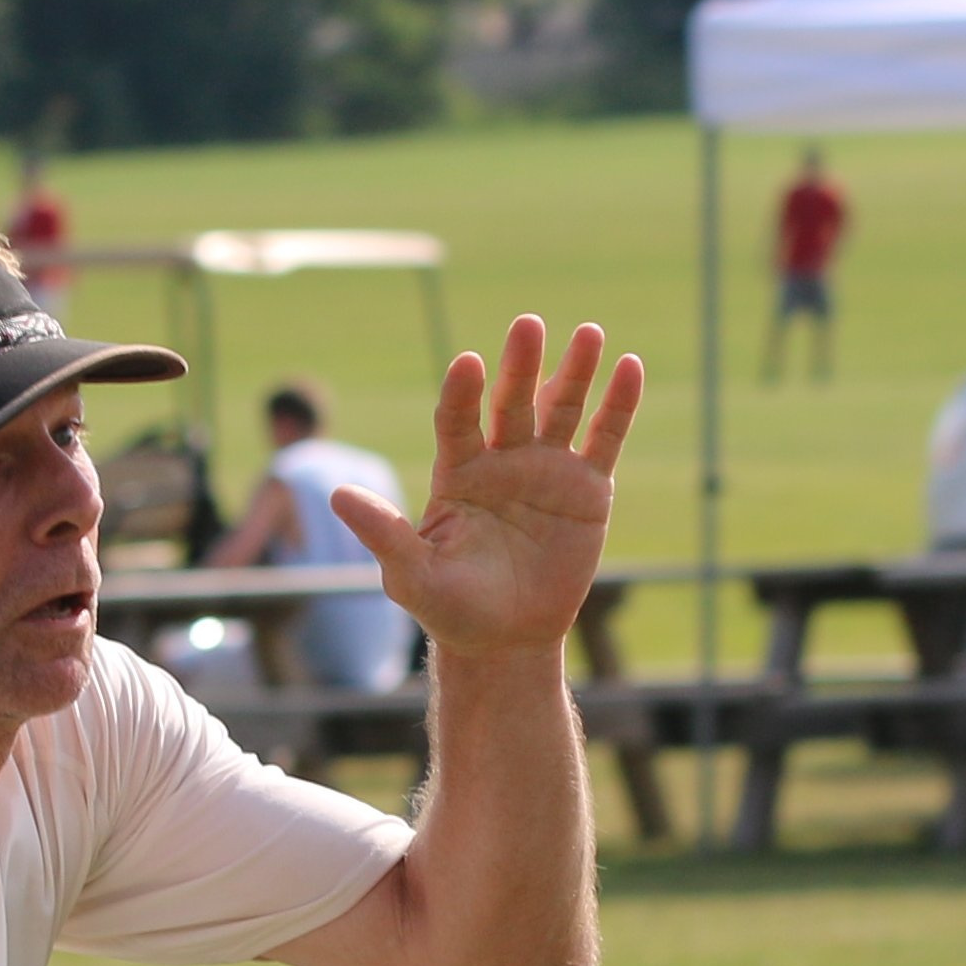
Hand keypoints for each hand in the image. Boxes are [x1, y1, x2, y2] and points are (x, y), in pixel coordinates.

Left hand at [327, 316, 642, 660]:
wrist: (505, 639)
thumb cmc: (449, 607)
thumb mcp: (411, 574)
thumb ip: (383, 533)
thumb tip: (335, 496)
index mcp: (457, 471)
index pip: (458, 420)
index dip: (463, 393)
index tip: (468, 363)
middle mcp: (502, 459)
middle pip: (511, 402)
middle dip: (520, 365)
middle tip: (527, 325)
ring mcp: (547, 469)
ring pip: (561, 409)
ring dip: (574, 371)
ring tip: (588, 331)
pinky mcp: (587, 489)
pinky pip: (604, 440)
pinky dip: (618, 405)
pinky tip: (629, 367)